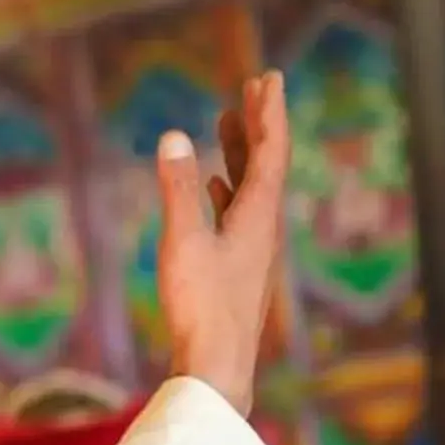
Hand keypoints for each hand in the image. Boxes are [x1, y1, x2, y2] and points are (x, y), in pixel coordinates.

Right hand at [156, 70, 291, 415]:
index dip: (270, 113)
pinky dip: (228, 188)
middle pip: (266, 164)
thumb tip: (174, 136)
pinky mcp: (238, 267)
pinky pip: (239, 213)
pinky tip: (214, 185)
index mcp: (259, 216)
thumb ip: (177, 189)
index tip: (268, 79)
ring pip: (252, 187)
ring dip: (241, 153)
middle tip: (253, 87)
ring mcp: (252, 249)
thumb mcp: (183, 242)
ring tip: (227, 124)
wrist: (217, 366)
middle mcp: (263, 228)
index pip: (271, 152)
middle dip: (258, 124)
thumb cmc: (201, 306)